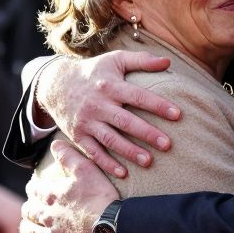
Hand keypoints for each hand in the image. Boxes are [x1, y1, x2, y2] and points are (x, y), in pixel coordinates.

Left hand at [19, 140, 120, 232]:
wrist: (112, 227)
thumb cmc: (100, 197)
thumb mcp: (86, 169)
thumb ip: (69, 156)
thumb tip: (54, 144)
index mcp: (52, 196)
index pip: (34, 190)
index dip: (32, 189)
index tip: (33, 189)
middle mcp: (48, 216)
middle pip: (29, 211)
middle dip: (28, 209)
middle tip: (29, 208)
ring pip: (31, 232)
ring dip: (27, 228)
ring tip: (26, 227)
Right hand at [37, 51, 179, 177]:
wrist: (56, 84)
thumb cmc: (94, 72)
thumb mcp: (115, 59)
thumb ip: (142, 60)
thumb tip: (168, 62)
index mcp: (110, 86)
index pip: (137, 96)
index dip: (158, 105)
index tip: (177, 114)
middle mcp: (98, 104)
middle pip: (125, 121)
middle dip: (146, 133)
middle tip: (167, 144)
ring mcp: (87, 122)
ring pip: (110, 139)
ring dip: (129, 151)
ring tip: (149, 161)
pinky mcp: (78, 135)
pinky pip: (93, 152)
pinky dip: (106, 164)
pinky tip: (123, 173)